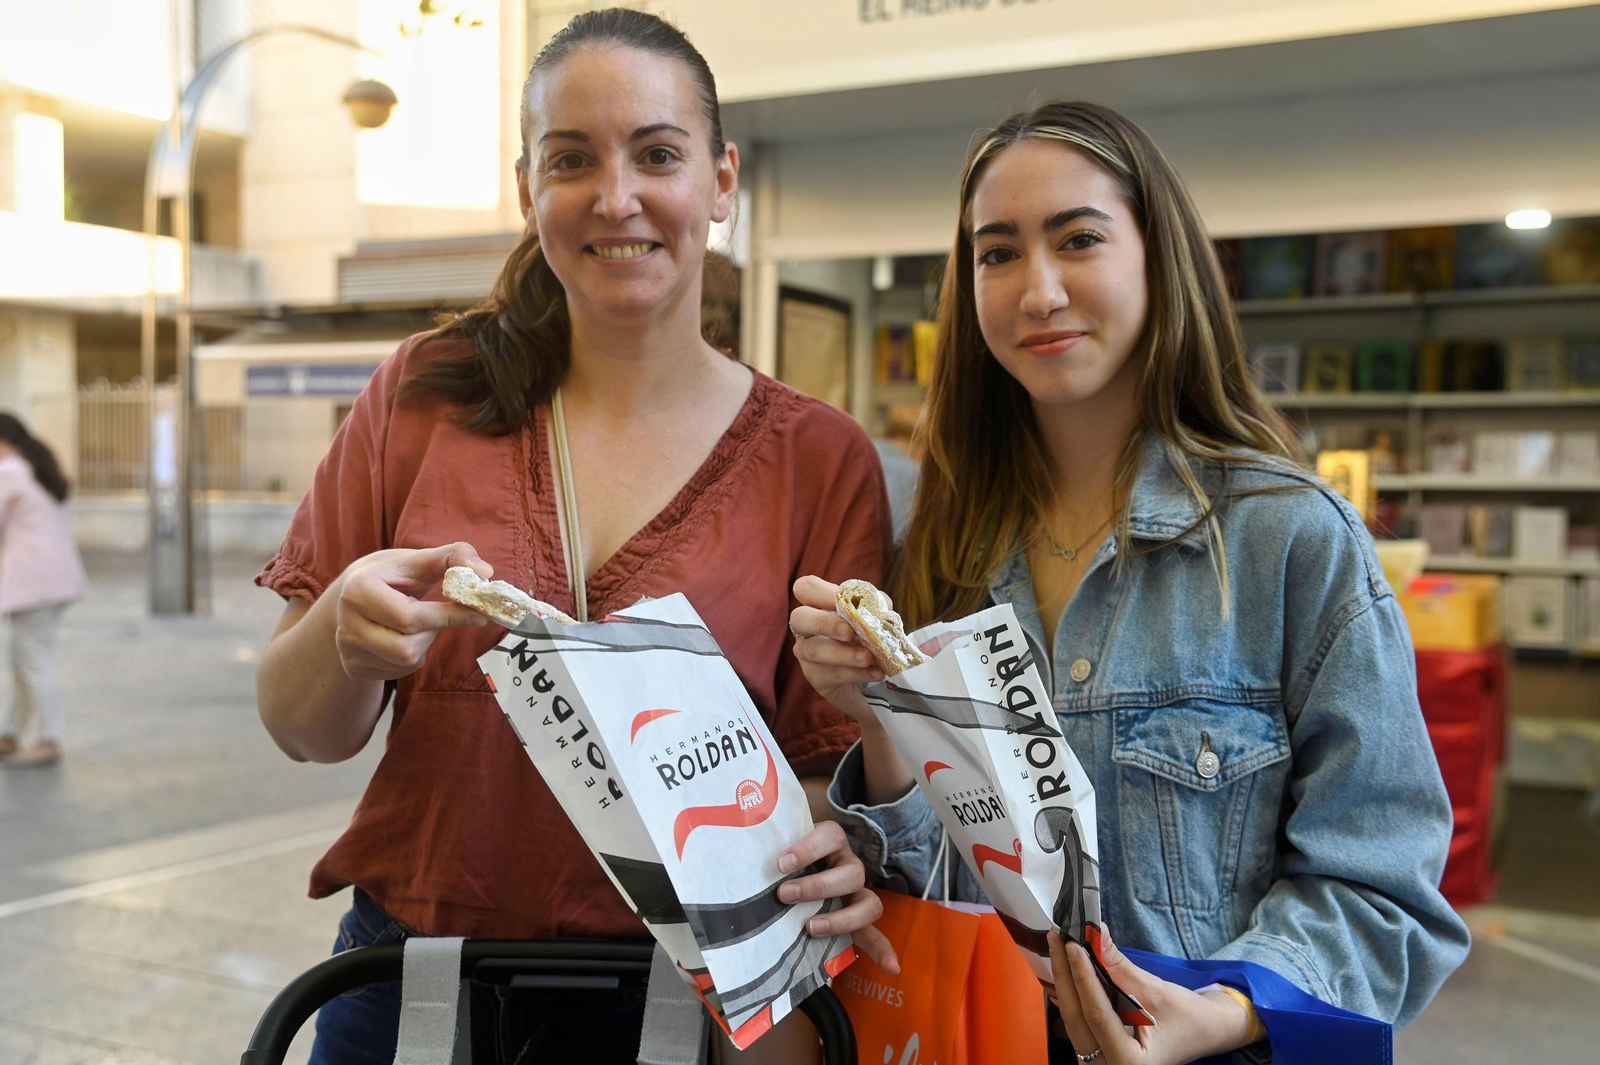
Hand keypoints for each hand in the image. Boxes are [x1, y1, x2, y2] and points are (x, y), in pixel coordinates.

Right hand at [333, 542, 493, 681]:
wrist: (354, 595)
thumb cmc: (393, 575)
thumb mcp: (419, 559)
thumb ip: (454, 557)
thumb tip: (485, 572)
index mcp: (358, 590)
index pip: (410, 617)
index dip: (449, 616)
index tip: (478, 612)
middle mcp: (346, 624)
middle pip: (407, 647)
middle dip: (433, 631)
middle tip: (436, 614)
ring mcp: (347, 649)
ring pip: (406, 661)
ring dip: (425, 643)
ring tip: (417, 623)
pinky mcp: (354, 667)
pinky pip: (399, 671)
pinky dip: (414, 656)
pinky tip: (405, 636)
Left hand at [778, 821, 899, 974]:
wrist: (791, 868)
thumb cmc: (783, 856)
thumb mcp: (778, 846)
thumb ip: (764, 852)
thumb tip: (732, 865)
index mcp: (832, 843)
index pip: (831, 837)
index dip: (809, 849)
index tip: (782, 863)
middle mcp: (849, 865)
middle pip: (852, 873)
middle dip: (818, 886)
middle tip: (784, 895)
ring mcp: (857, 893)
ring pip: (869, 903)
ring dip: (842, 919)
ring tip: (811, 928)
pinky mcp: (857, 919)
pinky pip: (875, 934)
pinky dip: (882, 950)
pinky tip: (891, 967)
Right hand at [789, 575, 882, 724]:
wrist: (869, 674)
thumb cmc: (866, 636)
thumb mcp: (874, 617)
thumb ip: (877, 606)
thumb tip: (879, 606)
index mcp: (818, 606)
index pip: (805, 589)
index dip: (820, 591)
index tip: (844, 601)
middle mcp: (806, 628)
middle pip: (799, 618)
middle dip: (824, 623)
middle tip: (849, 633)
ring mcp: (807, 653)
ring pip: (813, 650)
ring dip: (843, 654)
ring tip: (868, 657)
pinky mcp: (816, 677)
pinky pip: (831, 674)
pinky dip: (856, 673)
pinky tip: (876, 672)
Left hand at [1048, 929, 1255, 1064]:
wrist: (1206, 1033)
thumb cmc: (1188, 1018)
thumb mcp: (1157, 991)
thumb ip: (1120, 967)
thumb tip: (1095, 933)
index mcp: (1131, 1063)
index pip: (1096, 1014)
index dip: (1081, 976)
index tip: (1071, 944)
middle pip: (1076, 1018)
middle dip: (1065, 974)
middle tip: (1057, 938)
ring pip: (1073, 1020)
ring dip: (1066, 982)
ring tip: (1059, 948)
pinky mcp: (1098, 1053)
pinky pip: (1078, 1022)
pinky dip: (1074, 994)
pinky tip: (1068, 968)